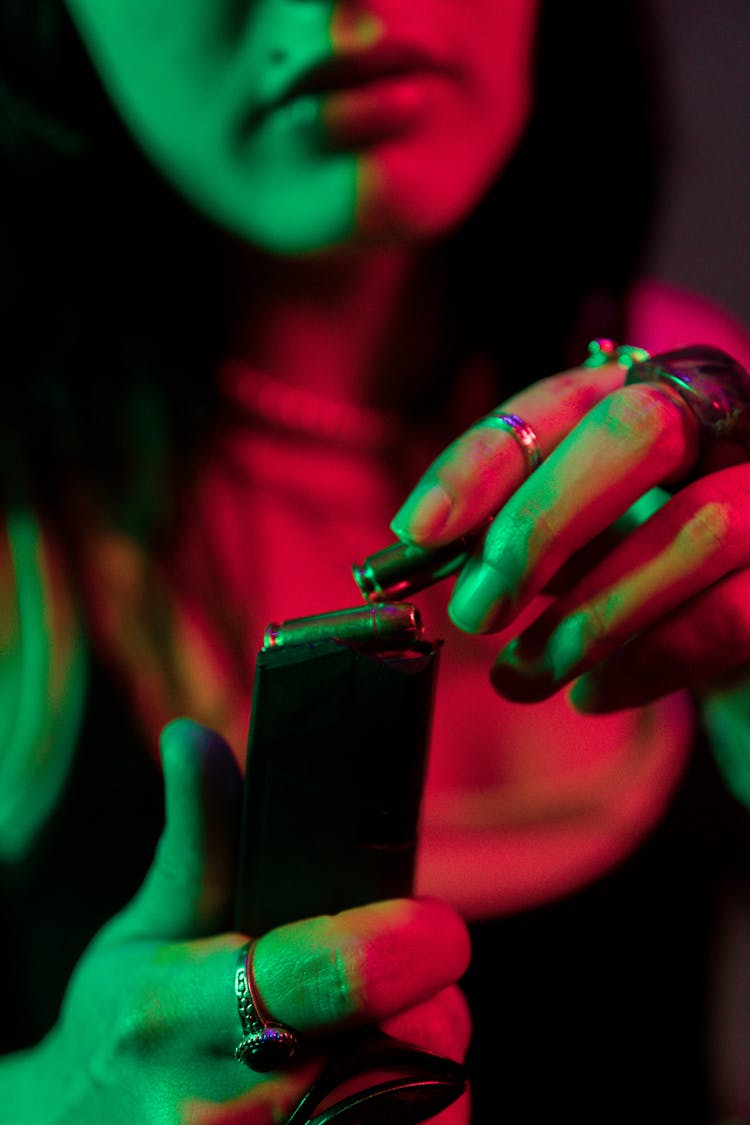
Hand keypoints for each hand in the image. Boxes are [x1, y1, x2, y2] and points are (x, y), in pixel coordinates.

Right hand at [31, 720, 469, 1123]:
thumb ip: (198, 834)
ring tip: (384, 1032)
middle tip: (404, 974)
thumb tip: (194, 737)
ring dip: (427, 1060)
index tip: (435, 924)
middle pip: (403, 1046)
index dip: (404, 943)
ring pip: (423, 1108)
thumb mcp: (144, 929)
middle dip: (428, 1000)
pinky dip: (423, 1116)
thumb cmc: (124, 1027)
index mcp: (179, 1010)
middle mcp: (222, 1104)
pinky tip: (385, 1087)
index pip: (329, 975)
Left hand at [391, 350, 749, 711]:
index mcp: (658, 400)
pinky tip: (593, 695)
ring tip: (523, 676)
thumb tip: (434, 554)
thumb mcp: (575, 549)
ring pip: (697, 527)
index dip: (486, 459)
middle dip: (543, 522)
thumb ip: (519, 537)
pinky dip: (646, 663)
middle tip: (478, 611)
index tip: (420, 529)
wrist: (743, 647)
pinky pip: (729, 615)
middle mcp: (731, 425)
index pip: (566, 398)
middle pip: (639, 429)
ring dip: (590, 615)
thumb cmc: (648, 586)